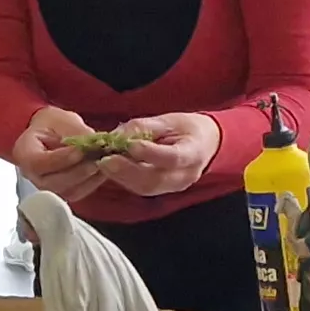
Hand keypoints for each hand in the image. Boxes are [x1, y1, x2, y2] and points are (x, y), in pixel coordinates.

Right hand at [14, 107, 100, 196]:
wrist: (53, 133)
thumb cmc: (53, 125)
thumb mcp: (62, 120)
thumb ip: (75, 131)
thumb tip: (93, 142)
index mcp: (24, 152)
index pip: (37, 163)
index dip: (60, 159)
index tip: (80, 151)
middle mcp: (30, 174)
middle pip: (51, 182)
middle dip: (77, 172)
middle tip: (96, 159)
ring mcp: (45, 186)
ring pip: (65, 191)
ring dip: (87, 179)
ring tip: (102, 163)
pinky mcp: (61, 192)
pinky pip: (76, 193)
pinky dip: (92, 183)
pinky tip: (102, 171)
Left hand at [91, 111, 221, 197]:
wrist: (205, 145)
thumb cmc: (188, 129)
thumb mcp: (170, 120)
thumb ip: (145, 127)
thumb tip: (117, 135)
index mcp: (194, 153)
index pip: (172, 158)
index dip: (150, 153)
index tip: (129, 145)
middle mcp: (185, 175)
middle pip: (156, 179)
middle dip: (128, 170)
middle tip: (106, 160)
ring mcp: (174, 186)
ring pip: (146, 187)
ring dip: (122, 176)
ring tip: (104, 163)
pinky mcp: (162, 191)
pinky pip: (141, 188)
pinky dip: (124, 179)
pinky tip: (111, 169)